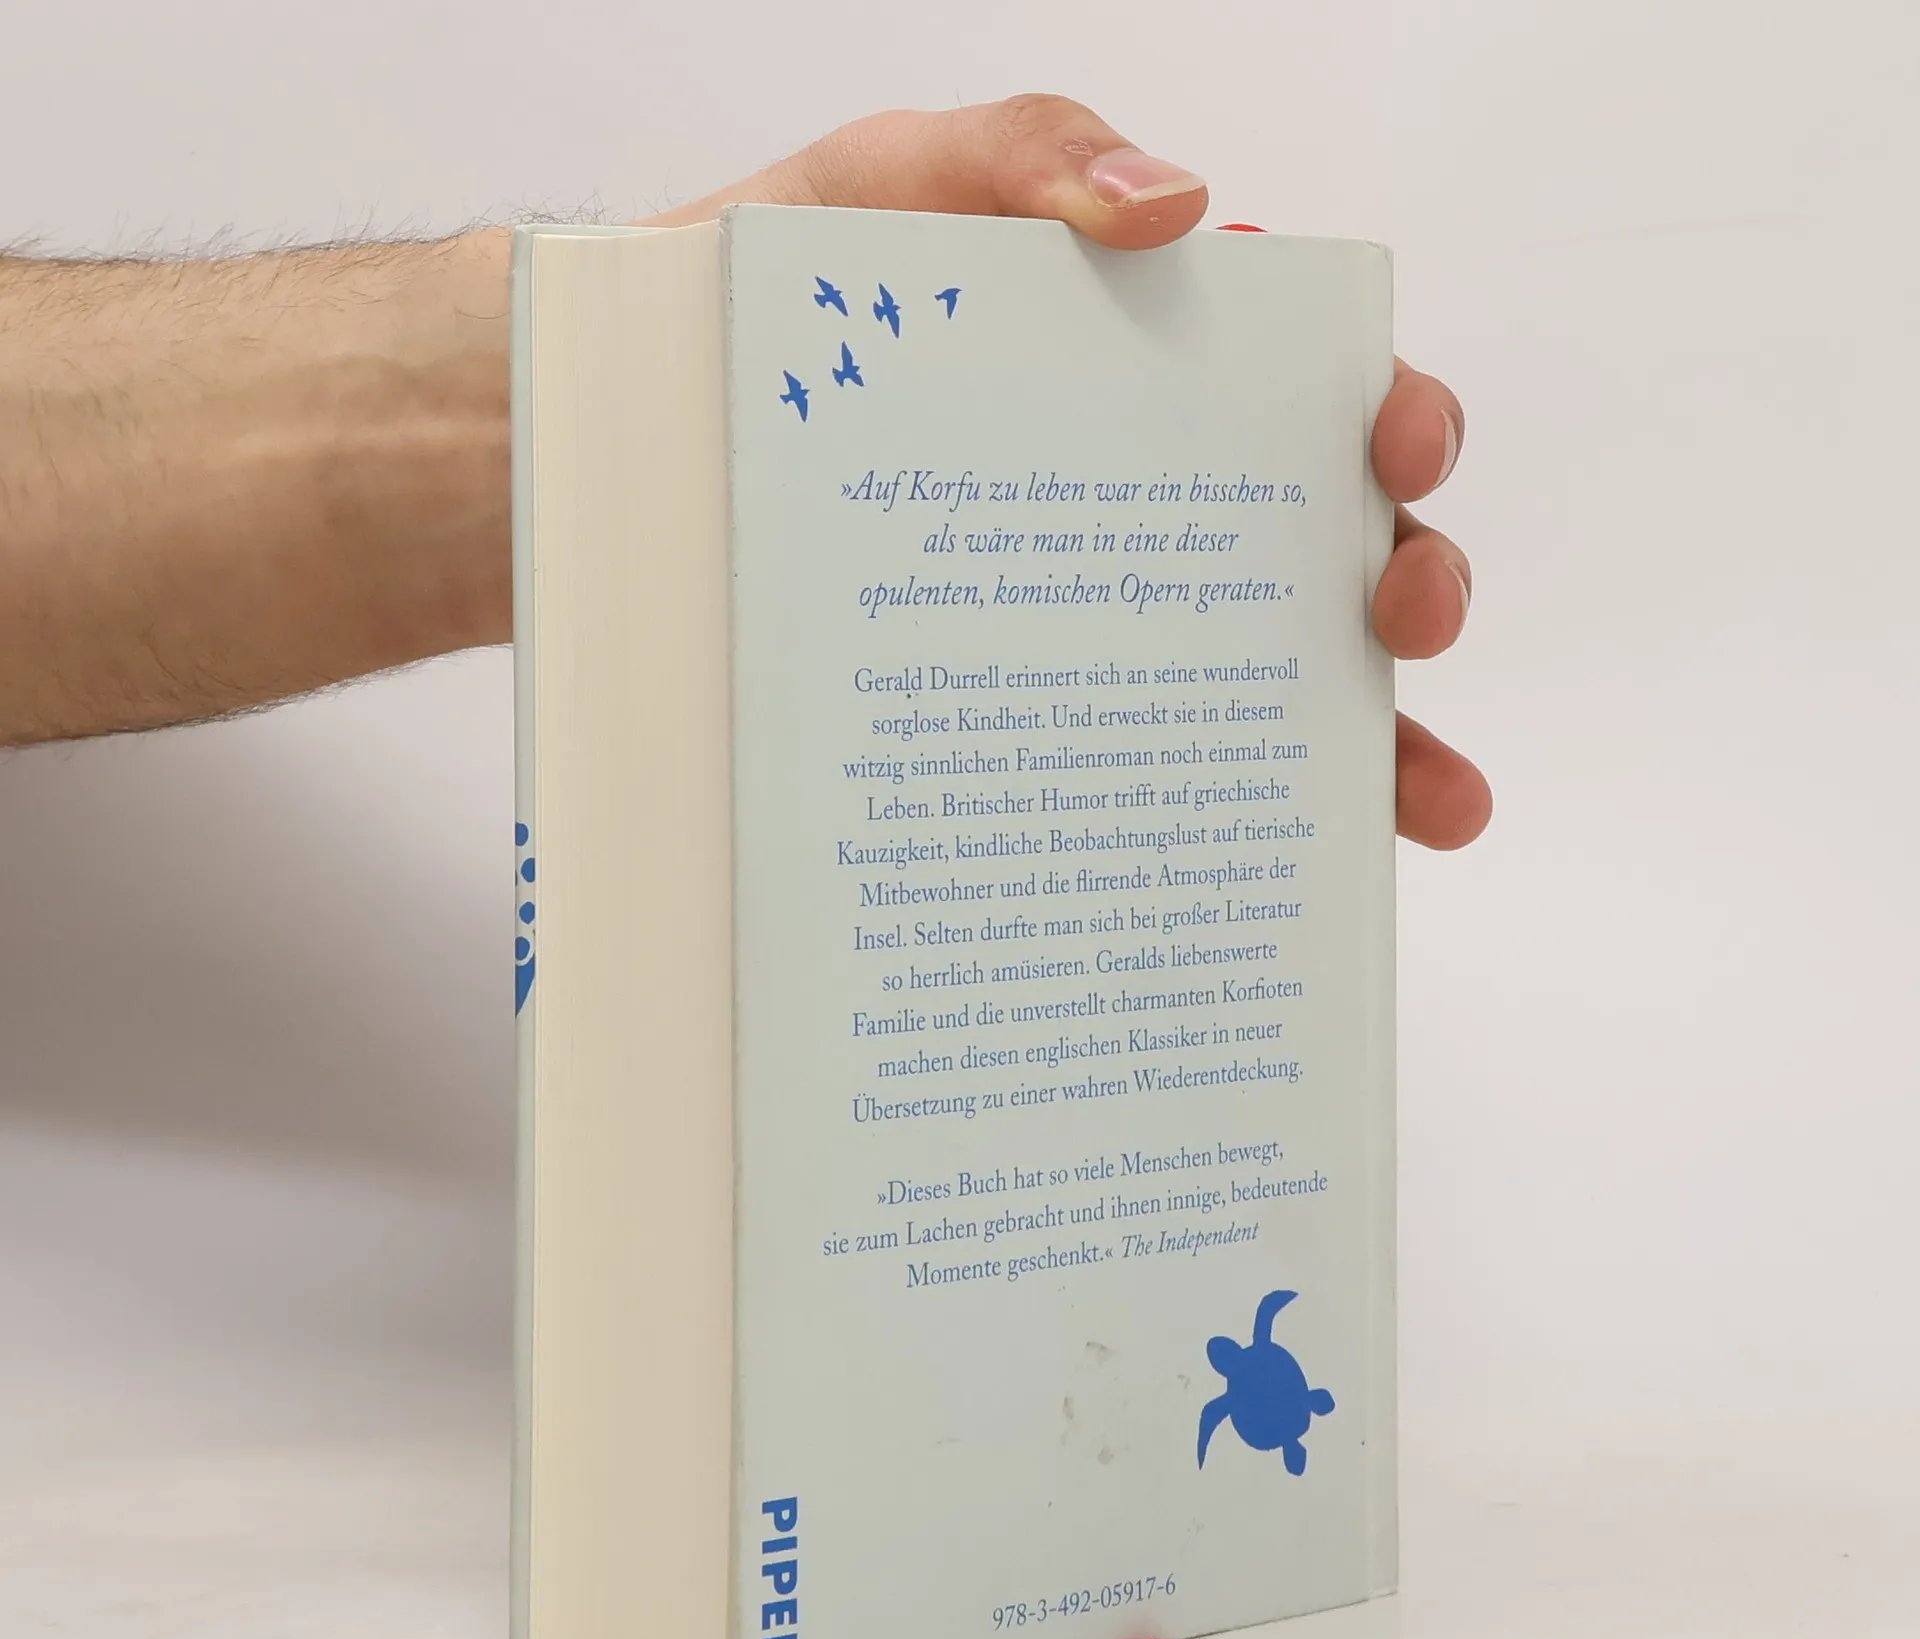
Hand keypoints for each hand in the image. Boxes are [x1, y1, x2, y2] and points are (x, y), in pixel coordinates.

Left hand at [650, 94, 1490, 850]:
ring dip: (1381, 745)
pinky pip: (1149, 789)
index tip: (1395, 448)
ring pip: (1279, 693)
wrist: (622, 444)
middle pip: (1334, 552)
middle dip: (1412, 582)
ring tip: (1426, 798)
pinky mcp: (1032, 729)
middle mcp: (1150, 517)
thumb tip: (1180, 208)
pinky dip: (1227, 835)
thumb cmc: (766, 312)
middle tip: (1403, 614)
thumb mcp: (881, 192)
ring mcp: (1100, 632)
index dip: (1394, 419)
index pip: (1314, 401)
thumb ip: (1022, 156)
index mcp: (1150, 385)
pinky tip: (1272, 883)